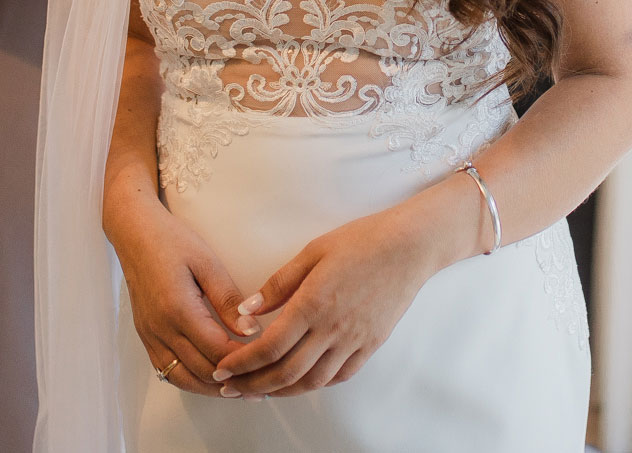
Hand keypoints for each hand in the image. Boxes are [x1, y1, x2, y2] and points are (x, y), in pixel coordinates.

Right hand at [108, 199, 248, 396]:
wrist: (134, 234)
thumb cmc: (173, 241)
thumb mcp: (207, 262)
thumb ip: (228, 299)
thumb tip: (251, 330)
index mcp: (178, 310)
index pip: (217, 351)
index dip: (245, 361)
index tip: (269, 361)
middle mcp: (161, 330)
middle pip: (202, 372)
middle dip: (234, 382)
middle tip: (263, 384)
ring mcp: (150, 337)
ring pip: (183, 379)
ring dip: (212, 388)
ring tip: (242, 389)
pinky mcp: (146, 337)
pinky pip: (168, 371)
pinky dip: (192, 380)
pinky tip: (212, 378)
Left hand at [210, 208, 444, 398]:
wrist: (410, 246)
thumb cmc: (361, 241)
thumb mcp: (313, 251)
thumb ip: (278, 283)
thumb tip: (246, 310)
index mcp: (313, 303)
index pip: (268, 346)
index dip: (241, 363)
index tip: (222, 370)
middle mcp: (333, 329)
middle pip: (285, 372)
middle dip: (253, 385)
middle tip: (231, 390)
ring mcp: (354, 340)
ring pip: (312, 381)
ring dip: (281, 391)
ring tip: (260, 391)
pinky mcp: (371, 344)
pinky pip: (339, 376)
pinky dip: (315, 384)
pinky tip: (301, 381)